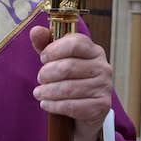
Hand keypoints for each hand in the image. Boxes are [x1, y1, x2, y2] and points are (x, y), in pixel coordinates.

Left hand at [29, 26, 112, 140]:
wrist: (87, 109)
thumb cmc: (71, 78)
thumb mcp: (58, 58)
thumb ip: (46, 44)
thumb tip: (35, 31)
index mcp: (94, 50)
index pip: (74, 43)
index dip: (54, 50)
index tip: (43, 58)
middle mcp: (103, 67)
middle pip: (68, 67)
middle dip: (47, 74)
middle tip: (40, 79)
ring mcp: (104, 87)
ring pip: (68, 88)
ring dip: (47, 91)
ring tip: (39, 93)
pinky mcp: (101, 106)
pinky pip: (71, 106)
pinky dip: (53, 105)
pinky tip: (46, 104)